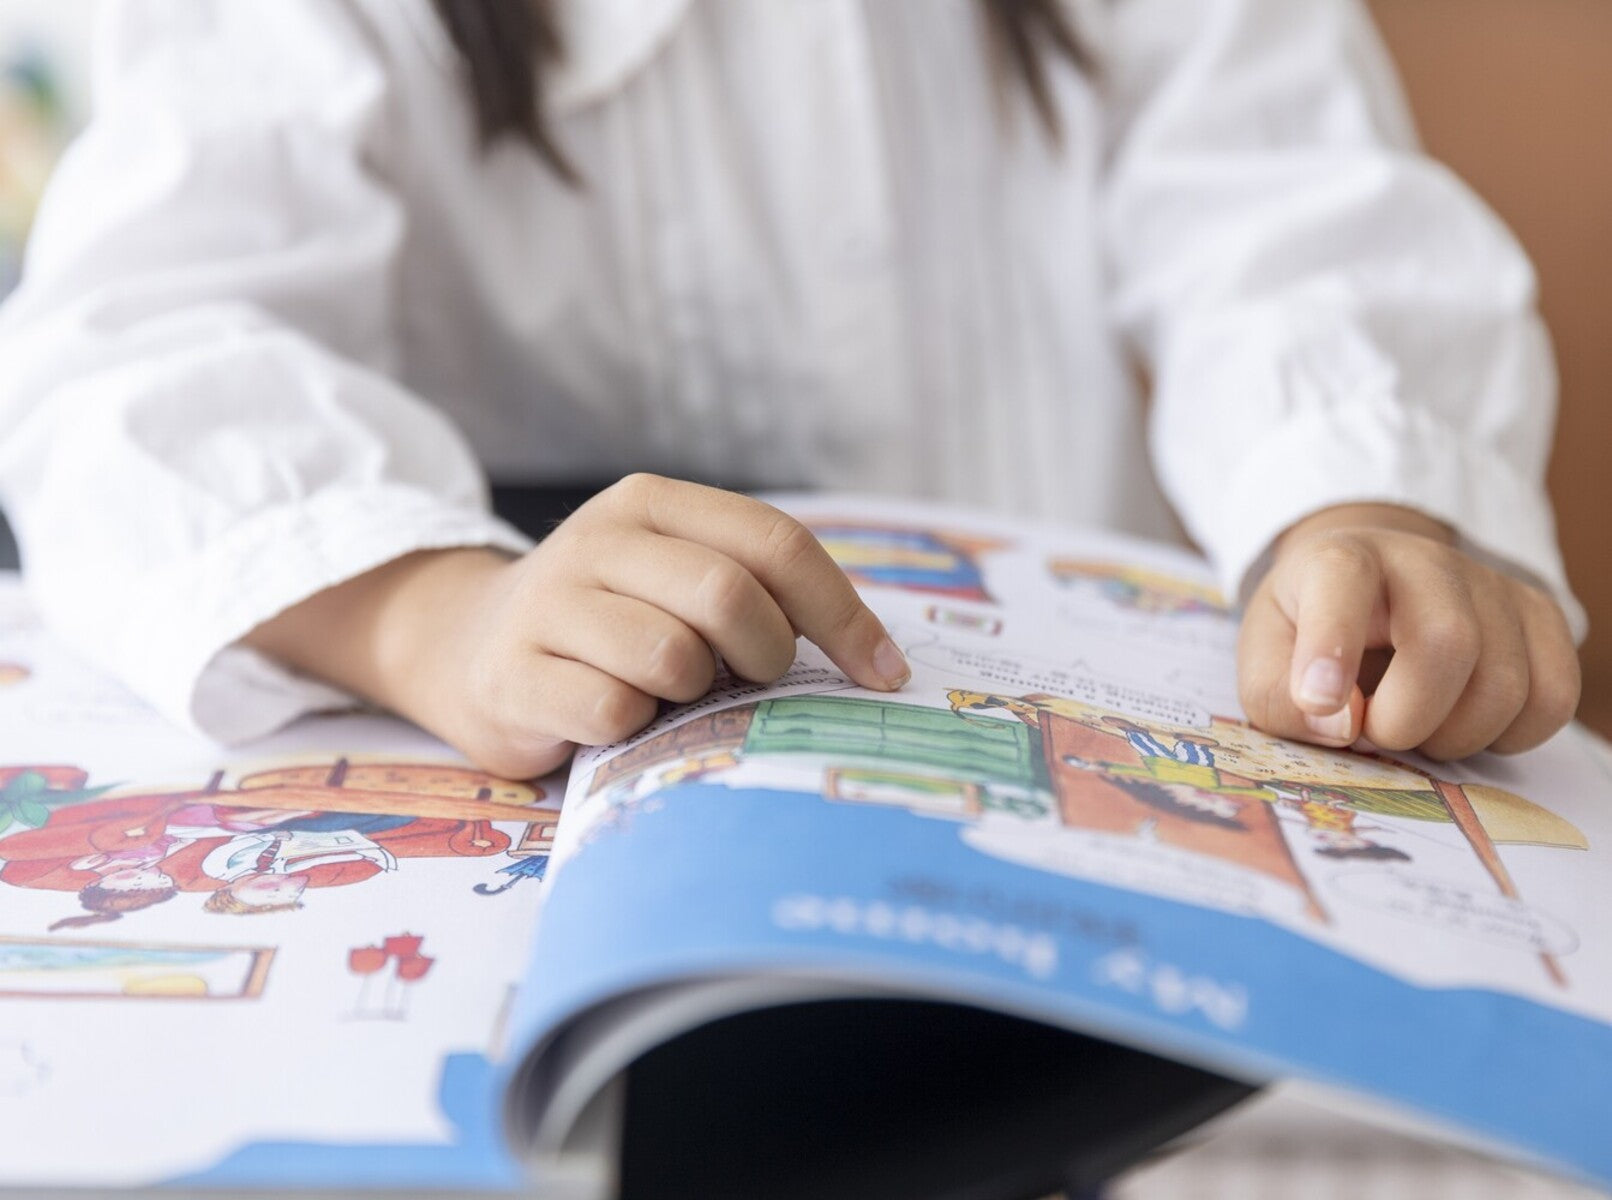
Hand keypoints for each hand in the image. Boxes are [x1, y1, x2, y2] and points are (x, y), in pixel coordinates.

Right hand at [244, 475, 908, 777]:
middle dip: (765, 654)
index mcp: (653, 505)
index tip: (884, 673)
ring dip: (692, 692)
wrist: (465, 646)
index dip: (842, 613)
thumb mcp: (675, 578)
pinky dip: (635, 727)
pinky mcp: (513, 673)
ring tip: (669, 692)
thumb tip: (877, 657)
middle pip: (728, 595)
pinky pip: (613, 709)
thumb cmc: (607, 622)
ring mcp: (548, 604)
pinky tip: (615, 717)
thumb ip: (756, 590)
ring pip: (672, 655)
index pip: (775, 543)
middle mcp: (598, 540)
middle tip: (753, 681)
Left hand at [1237, 504, 1579, 759]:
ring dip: (1455, 736)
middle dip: (1408, 717)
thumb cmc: (1307, 634)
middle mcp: (1424, 560)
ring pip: (1506, 682)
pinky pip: (1552, 697)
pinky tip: (1464, 723)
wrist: (1367, 593)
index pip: (1344, 579)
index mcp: (1341, 561)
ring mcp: (1489, 584)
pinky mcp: (1538, 617)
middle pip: (1448, 641)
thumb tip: (1343, 726)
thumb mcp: (1262, 664)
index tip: (1319, 703)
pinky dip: (1510, 736)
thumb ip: (1278, 700)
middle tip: (1378, 732)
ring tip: (1417, 727)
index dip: (1333, 644)